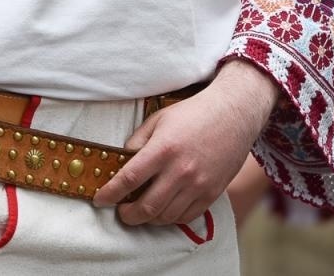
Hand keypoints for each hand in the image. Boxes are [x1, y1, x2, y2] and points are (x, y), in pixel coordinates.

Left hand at [95, 60, 279, 225]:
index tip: (99, 200)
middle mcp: (180, 171)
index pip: (129, 179)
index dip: (110, 193)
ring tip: (140, 211)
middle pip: (147, 206)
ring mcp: (198, 185)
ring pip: (166, 215)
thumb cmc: (192, 114)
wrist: (233, 114)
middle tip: (121, 213)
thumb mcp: (158, 120)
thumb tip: (123, 162)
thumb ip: (138, 142)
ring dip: (149, 218)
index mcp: (162, 150)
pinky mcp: (212, 193)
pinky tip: (163, 210)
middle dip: (128, 215)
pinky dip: (171, 218)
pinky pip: (187, 216)